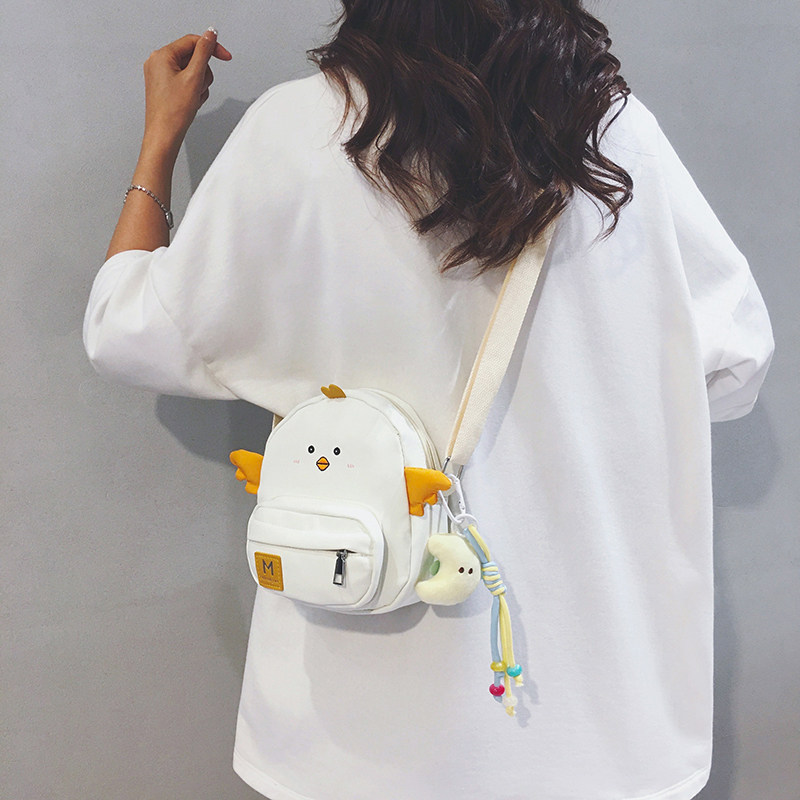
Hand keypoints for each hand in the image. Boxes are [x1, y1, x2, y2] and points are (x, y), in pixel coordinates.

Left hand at [141, 28, 231, 159]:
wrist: (164, 135)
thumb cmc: (173, 112)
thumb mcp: (194, 77)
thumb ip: (204, 52)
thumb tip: (210, 34)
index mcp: (162, 56)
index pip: (192, 41)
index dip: (211, 48)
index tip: (225, 56)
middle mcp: (158, 62)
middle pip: (193, 57)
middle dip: (203, 72)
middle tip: (199, 87)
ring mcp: (160, 75)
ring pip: (191, 71)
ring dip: (199, 83)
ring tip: (194, 97)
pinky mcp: (165, 87)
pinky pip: (186, 81)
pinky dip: (193, 90)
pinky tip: (191, 101)